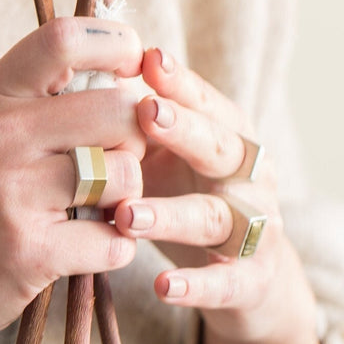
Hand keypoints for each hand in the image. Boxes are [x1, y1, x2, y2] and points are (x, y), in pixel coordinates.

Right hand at [0, 16, 146, 343]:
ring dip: (129, 196)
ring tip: (103, 205)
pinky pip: (114, 240)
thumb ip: (39, 98)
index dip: (115, 43)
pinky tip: (89, 247)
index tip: (131, 66)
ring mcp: (14, 194)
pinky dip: (115, 246)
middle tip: (120, 158)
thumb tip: (120, 70)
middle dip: (137, 137)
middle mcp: (2, 135)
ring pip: (125, 175)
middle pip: (118, 110)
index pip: (65, 38)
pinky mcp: (30, 252)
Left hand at [113, 48, 318, 343]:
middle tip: (143, 112)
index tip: (148, 58)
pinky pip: (226, 283)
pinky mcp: (251, 281)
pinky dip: (196, 285)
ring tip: (125, 215)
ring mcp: (256, 228)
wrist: (244, 277)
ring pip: (215, 217)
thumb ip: (136, 121)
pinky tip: (161, 285)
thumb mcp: (164, 154)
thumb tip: (87, 70)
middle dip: (184, 129)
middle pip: (220, 147)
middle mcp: (248, 174)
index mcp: (228, 133)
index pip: (206, 101)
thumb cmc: (186, 194)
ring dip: (172, 215)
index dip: (180, 81)